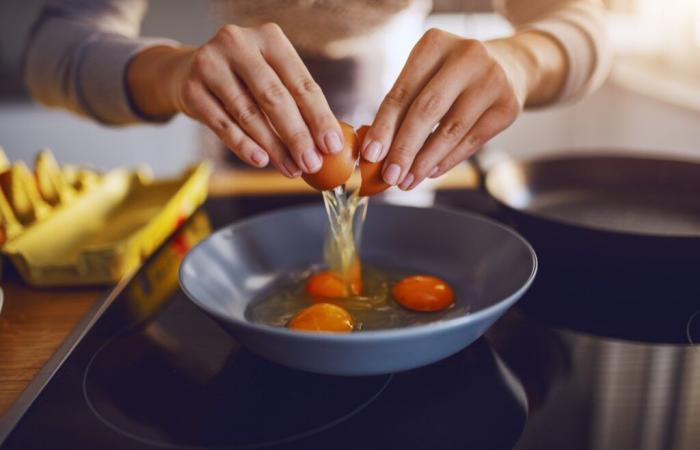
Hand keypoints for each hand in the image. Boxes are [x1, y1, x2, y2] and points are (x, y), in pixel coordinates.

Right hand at [128, 24, 343, 176]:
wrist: (186, 71)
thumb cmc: (243, 79)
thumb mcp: (271, 76)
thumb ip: (296, 102)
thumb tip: (327, 143)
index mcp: (269, 38)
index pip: (301, 82)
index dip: (319, 117)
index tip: (331, 146)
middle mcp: (238, 44)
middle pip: (274, 98)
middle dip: (297, 136)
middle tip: (312, 163)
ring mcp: (211, 64)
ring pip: (248, 114)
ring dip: (273, 147)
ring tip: (291, 168)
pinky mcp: (191, 88)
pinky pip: (222, 124)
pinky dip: (243, 145)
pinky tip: (260, 160)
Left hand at [360, 28, 562, 189]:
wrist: (508, 66)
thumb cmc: (452, 75)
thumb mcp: (427, 75)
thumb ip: (403, 105)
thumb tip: (376, 150)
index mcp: (435, 43)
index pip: (402, 92)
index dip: (384, 126)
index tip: (370, 155)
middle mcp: (467, 56)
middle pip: (427, 111)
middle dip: (404, 148)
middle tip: (389, 176)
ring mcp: (492, 80)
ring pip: (450, 130)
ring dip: (424, 162)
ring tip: (407, 181)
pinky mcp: (508, 106)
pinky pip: (471, 141)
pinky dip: (447, 160)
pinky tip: (430, 172)